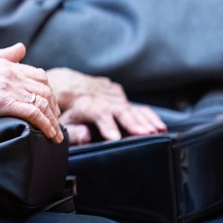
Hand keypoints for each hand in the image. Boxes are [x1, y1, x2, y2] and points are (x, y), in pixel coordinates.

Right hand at [0, 44, 62, 140]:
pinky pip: (34, 113)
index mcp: (4, 64)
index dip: (48, 92)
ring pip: (42, 102)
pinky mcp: (2, 102)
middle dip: (55, 109)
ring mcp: (6, 87)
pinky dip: (46, 125)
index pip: (39, 75)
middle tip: (56, 124)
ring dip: (54, 121)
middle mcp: (8, 73)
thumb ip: (2, 56)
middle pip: (45, 90)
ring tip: (56, 135)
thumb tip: (21, 47)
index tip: (50, 108)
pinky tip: (49, 135)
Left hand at [46, 68, 165, 143]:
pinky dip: (148, 116)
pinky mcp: (119, 94)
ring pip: (132, 107)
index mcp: (85, 103)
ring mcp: (112, 94)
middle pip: (120, 109)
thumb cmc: (63, 108)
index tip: (115, 138)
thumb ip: (73, 131)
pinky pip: (136, 105)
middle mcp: (101, 96)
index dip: (107, 125)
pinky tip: (159, 126)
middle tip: (146, 134)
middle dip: (133, 122)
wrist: (64, 83)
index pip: (98, 113)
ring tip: (158, 132)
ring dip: (145, 120)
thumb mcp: (62, 121)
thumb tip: (87, 136)